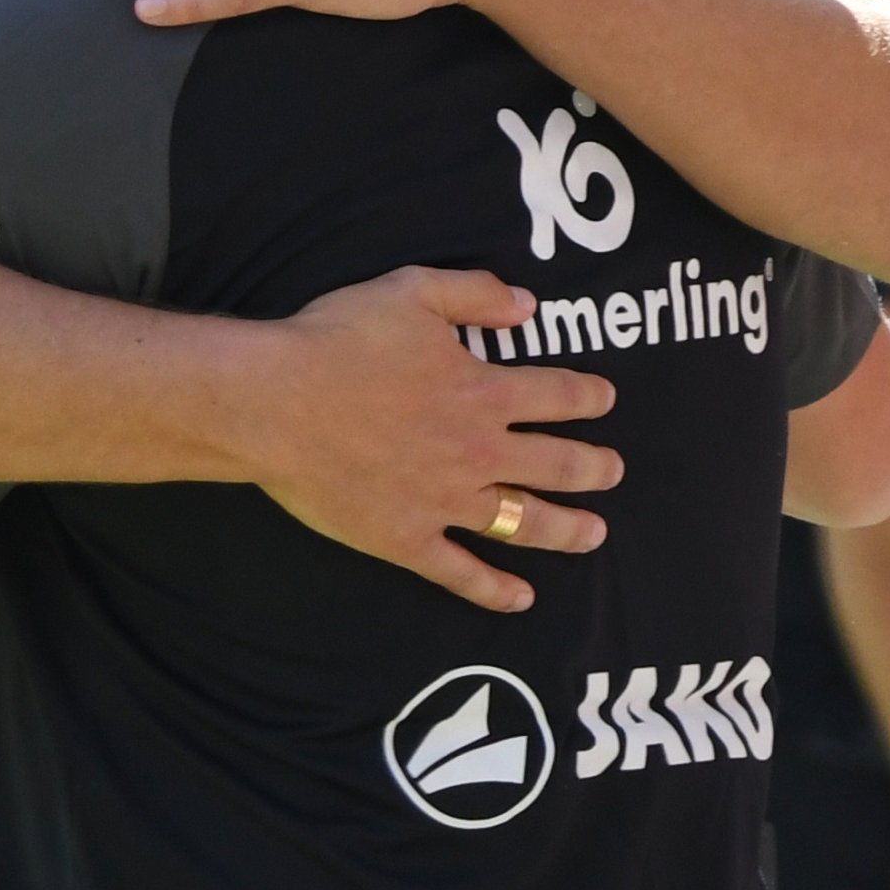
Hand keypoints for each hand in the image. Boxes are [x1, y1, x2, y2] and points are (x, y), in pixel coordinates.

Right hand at [249, 265, 620, 612]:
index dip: (588, 397)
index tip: (605, 400)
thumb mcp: (412, 292)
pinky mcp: (407, 539)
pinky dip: (495, 589)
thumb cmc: (339, 341)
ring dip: (566, 529)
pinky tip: (521, 598)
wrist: (275, 403)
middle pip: (555, 465)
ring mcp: (444, 502)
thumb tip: (527, 306)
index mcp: (481, 392)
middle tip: (613, 470)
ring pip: (524, 523)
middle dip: (594, 468)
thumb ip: (475, 295)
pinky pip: (461, 572)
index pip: (556, 396)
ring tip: (595, 534)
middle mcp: (476, 452)